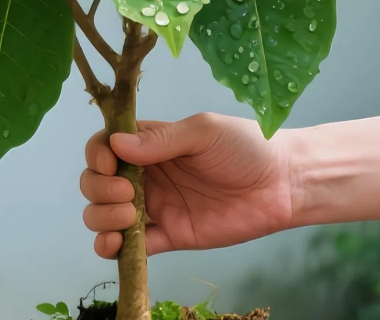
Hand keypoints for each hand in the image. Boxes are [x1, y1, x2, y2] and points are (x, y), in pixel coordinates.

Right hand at [80, 113, 293, 257]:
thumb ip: (161, 140)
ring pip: (106, 215)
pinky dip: (114, 248)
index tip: (109, 162)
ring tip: (130, 216)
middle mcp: (146, 174)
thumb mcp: (203, 132)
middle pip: (96, 182)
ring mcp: (156, 207)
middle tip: (126, 193)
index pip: (105, 146)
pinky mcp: (171, 236)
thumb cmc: (245, 146)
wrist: (283, 184)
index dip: (97, 155)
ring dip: (102, 217)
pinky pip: (133, 247)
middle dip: (98, 189)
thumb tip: (116, 143)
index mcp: (151, 143)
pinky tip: (116, 244)